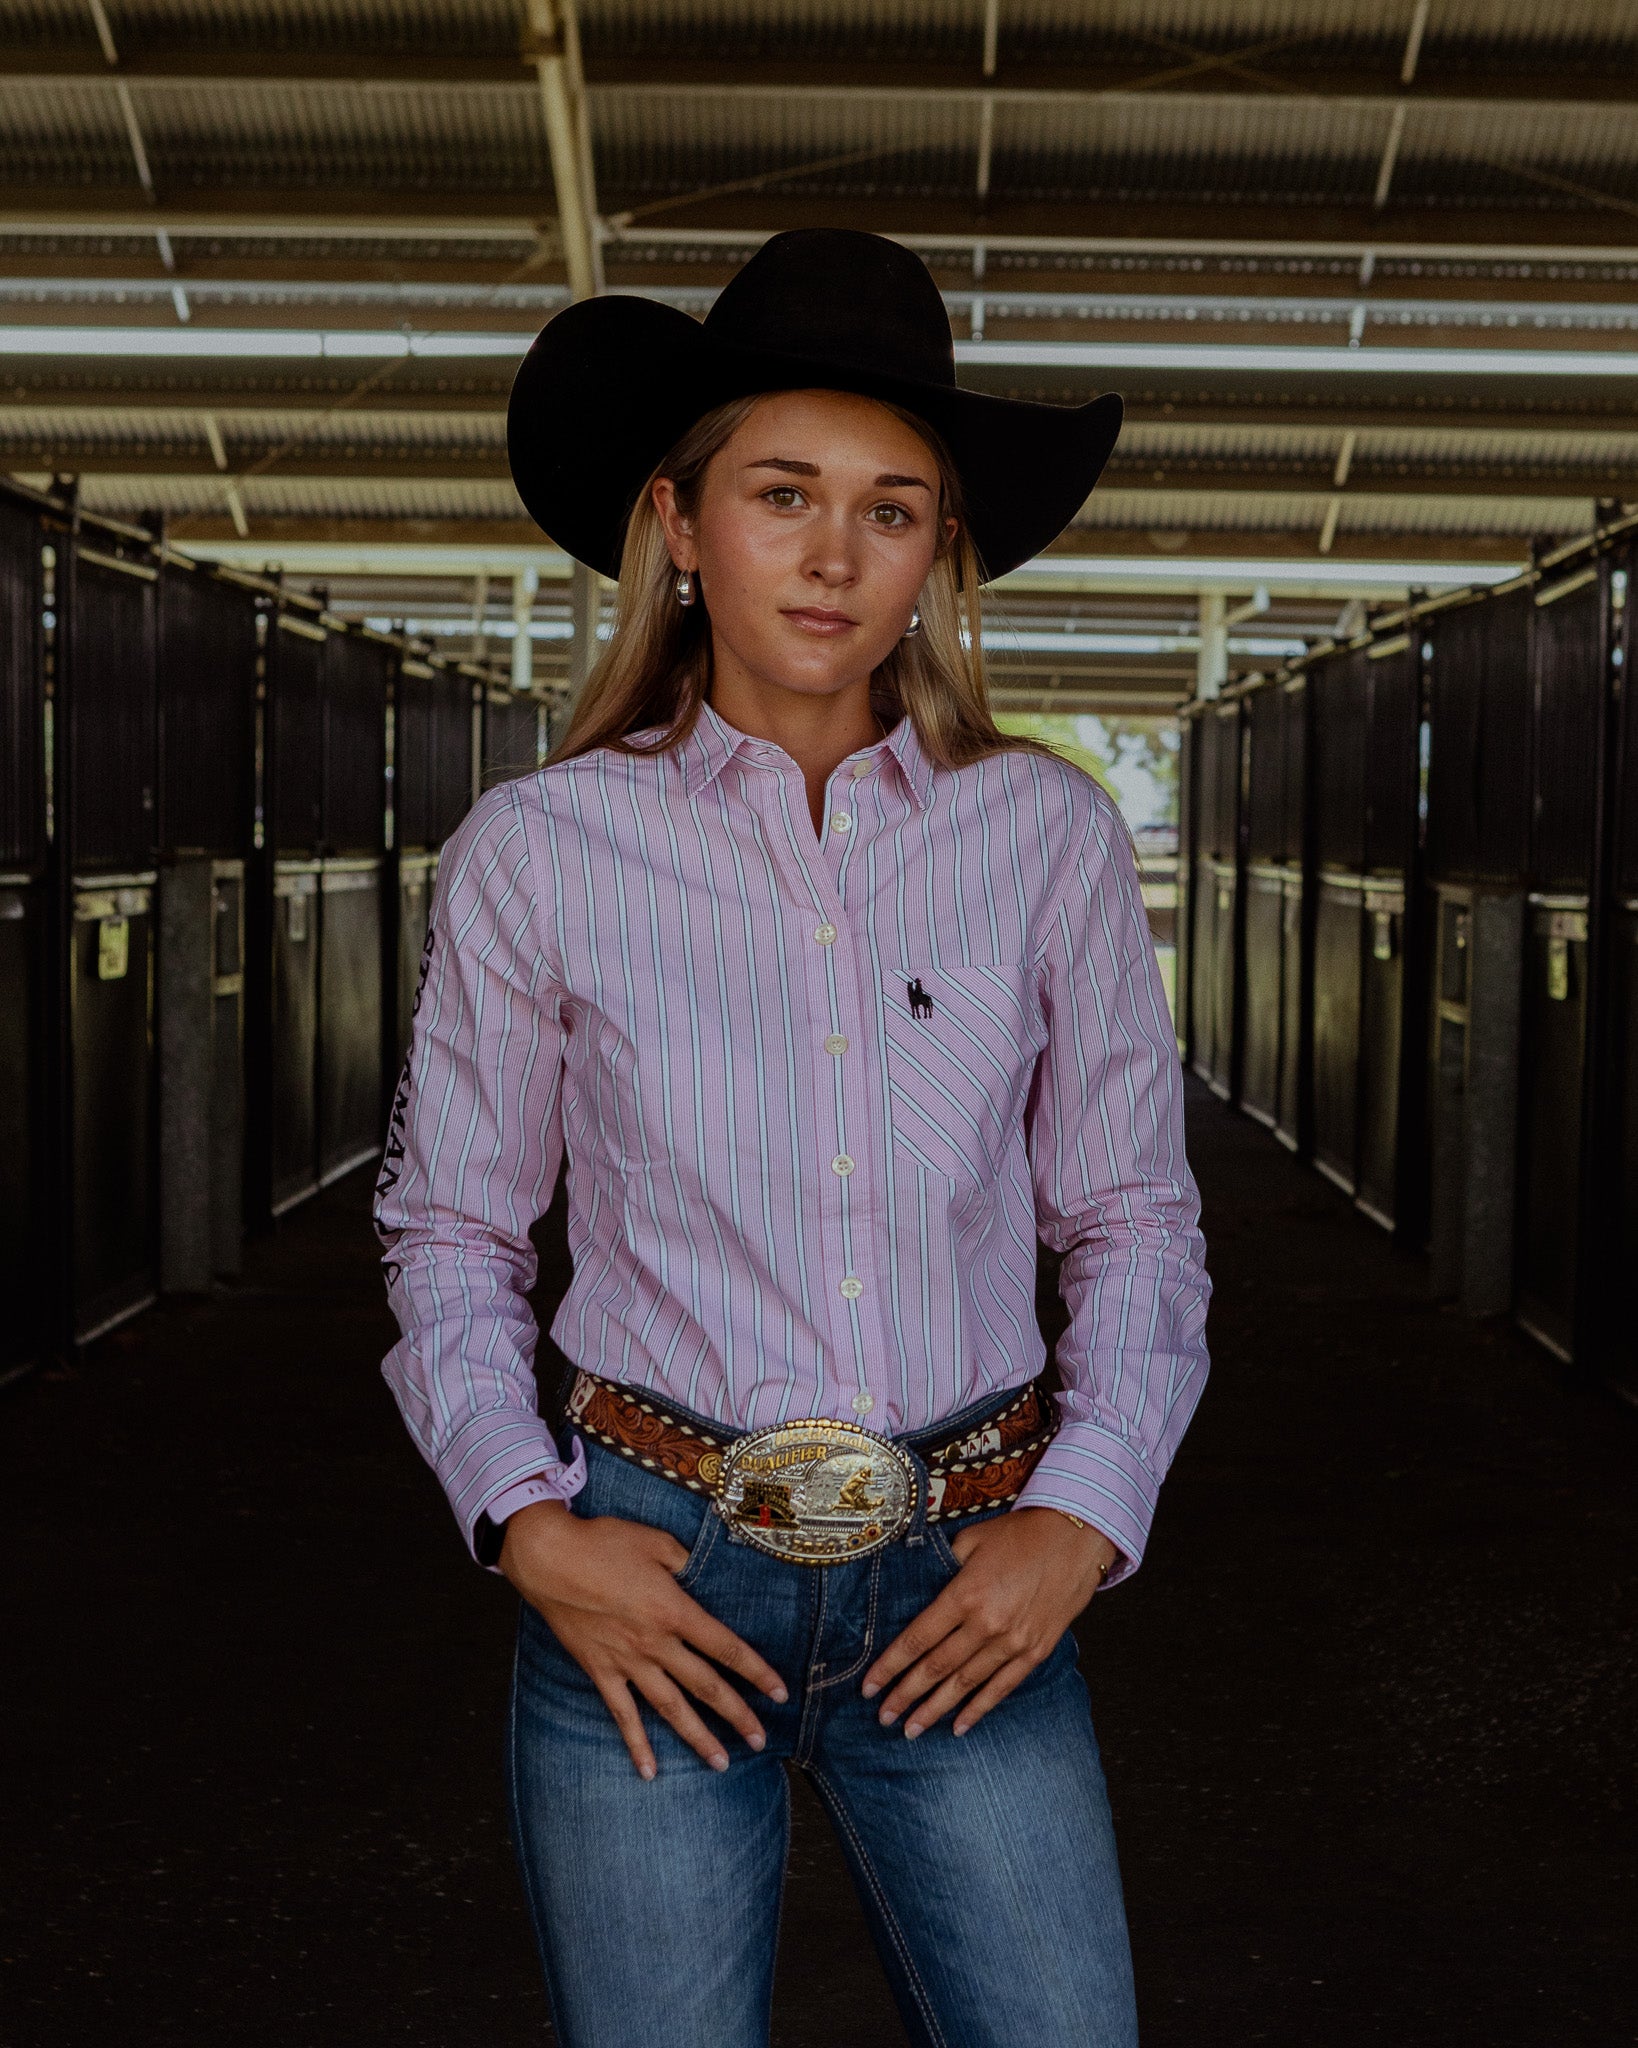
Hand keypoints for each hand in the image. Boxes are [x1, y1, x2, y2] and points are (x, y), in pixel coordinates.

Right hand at [500, 1500, 788, 1779]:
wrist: (549, 1558)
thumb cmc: (603, 1542)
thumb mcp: (655, 1541)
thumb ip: (685, 1561)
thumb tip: (701, 1573)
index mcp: (674, 1610)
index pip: (726, 1647)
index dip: (756, 1671)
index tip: (780, 1693)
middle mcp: (655, 1644)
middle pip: (705, 1685)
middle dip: (737, 1715)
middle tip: (761, 1740)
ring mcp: (627, 1662)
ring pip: (671, 1708)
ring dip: (698, 1737)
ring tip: (721, 1763)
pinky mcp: (600, 1671)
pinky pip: (622, 1715)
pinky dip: (636, 1744)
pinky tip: (650, 1771)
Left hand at [860, 1507, 1116, 1738]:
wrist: (1076, 1538)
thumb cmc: (1020, 1534)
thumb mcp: (972, 1540)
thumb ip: (943, 1568)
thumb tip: (917, 1590)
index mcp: (965, 1594)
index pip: (917, 1639)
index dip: (890, 1666)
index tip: (869, 1688)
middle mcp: (987, 1624)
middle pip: (936, 1668)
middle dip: (906, 1696)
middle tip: (883, 1718)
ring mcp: (1014, 1642)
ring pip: (965, 1684)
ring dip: (936, 1710)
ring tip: (911, 1730)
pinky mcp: (1036, 1651)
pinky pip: (1002, 1687)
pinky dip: (979, 1709)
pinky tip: (959, 1726)